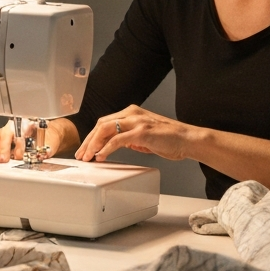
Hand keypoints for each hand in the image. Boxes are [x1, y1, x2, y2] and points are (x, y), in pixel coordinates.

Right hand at [0, 118, 71, 162]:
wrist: (48, 135)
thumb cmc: (48, 138)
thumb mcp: (51, 143)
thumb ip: (47, 149)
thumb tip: (45, 153)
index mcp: (28, 125)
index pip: (21, 132)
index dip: (19, 144)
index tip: (19, 155)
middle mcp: (15, 127)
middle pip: (6, 133)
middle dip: (4, 147)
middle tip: (3, 159)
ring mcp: (6, 131)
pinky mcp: (0, 138)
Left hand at [75, 105, 198, 162]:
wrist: (188, 140)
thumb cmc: (170, 139)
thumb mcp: (144, 136)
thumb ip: (130, 138)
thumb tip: (117, 144)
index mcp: (131, 113)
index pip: (105, 123)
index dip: (92, 136)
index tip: (85, 148)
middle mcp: (132, 114)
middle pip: (101, 125)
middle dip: (88, 141)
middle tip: (81, 154)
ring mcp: (136, 121)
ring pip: (105, 130)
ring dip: (93, 145)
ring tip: (88, 157)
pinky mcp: (141, 132)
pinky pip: (117, 140)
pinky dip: (106, 148)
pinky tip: (101, 156)